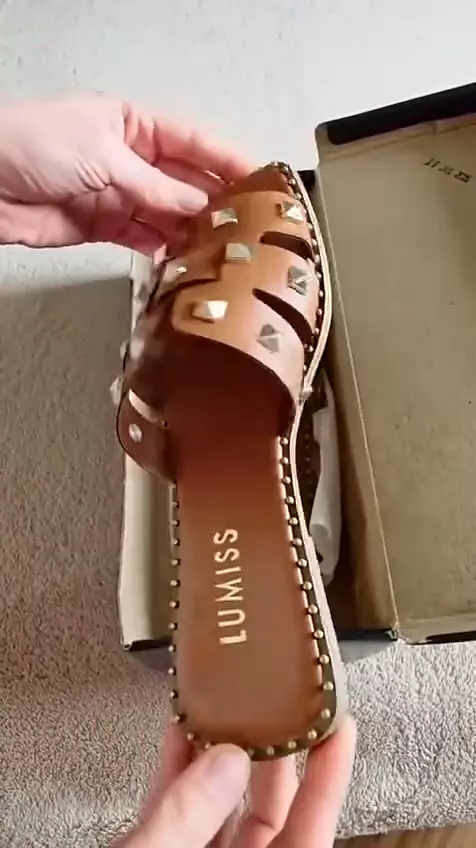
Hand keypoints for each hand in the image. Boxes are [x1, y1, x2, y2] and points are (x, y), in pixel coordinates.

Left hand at [0, 95, 250, 250]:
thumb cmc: (34, 143)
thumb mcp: (105, 157)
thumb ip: (154, 187)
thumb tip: (197, 207)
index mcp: (134, 126)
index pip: (193, 143)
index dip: (227, 161)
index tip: (260, 179)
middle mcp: (131, 161)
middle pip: (185, 183)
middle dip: (215, 203)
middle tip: (248, 225)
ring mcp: (118, 195)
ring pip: (168, 216)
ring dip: (193, 232)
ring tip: (224, 249)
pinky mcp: (103, 227)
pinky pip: (144, 240)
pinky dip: (164, 251)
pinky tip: (186, 259)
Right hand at [115, 715, 355, 847]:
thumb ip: (186, 823)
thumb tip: (226, 763)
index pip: (309, 838)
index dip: (328, 782)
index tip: (338, 732)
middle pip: (269, 818)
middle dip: (274, 756)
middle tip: (282, 706)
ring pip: (220, 810)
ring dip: (221, 756)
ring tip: (230, 707)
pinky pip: (176, 812)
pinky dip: (178, 771)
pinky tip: (180, 735)